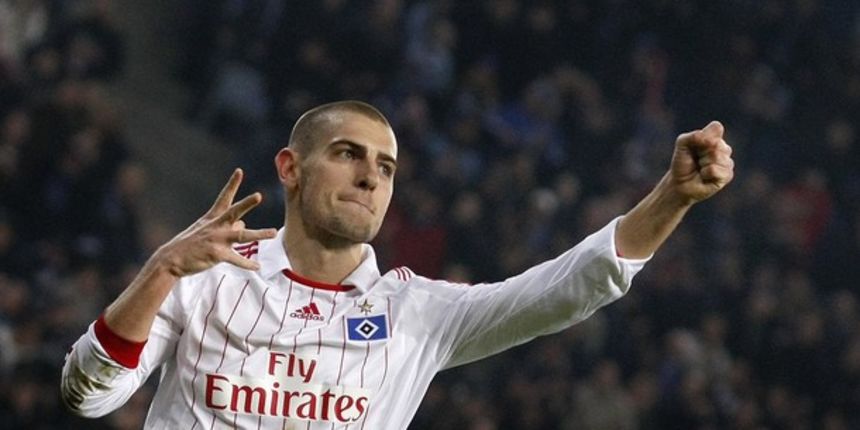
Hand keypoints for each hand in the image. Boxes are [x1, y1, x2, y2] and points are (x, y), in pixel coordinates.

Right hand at [156, 169, 276, 276]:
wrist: (171, 259)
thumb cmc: (190, 244)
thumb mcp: (207, 230)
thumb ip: (227, 225)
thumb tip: (243, 224)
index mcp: (212, 218)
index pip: (224, 198)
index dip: (232, 184)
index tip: (239, 171)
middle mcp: (216, 226)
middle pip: (234, 211)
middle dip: (247, 203)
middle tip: (258, 195)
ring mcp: (217, 239)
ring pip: (242, 235)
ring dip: (259, 234)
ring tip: (273, 233)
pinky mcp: (217, 254)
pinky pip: (236, 258)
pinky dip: (247, 264)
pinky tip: (257, 266)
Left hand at [668, 121, 734, 204]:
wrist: (680, 183)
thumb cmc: (682, 163)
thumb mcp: (682, 144)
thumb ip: (693, 136)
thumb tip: (710, 141)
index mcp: (715, 138)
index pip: (716, 128)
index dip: (704, 136)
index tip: (695, 145)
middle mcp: (724, 148)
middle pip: (716, 143)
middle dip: (701, 152)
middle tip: (697, 159)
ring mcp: (727, 162)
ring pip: (716, 156)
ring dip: (703, 163)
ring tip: (700, 168)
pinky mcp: (727, 175)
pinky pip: (715, 169)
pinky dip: (705, 173)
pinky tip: (704, 176)